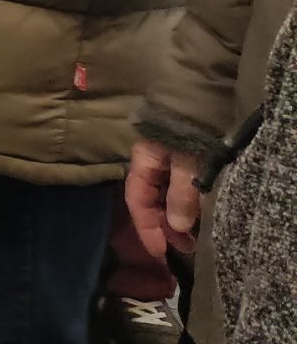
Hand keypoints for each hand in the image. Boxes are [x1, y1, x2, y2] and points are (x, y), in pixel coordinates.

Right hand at [124, 138, 205, 258]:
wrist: (205, 90)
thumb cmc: (193, 127)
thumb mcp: (190, 162)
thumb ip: (181, 194)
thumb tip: (175, 227)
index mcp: (144, 160)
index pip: (138, 200)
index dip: (146, 228)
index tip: (160, 253)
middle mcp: (152, 161)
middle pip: (150, 199)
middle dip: (163, 226)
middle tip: (184, 248)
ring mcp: (167, 158)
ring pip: (164, 194)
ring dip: (175, 217)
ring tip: (193, 236)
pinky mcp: (184, 157)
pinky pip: (177, 186)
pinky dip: (184, 203)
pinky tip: (196, 214)